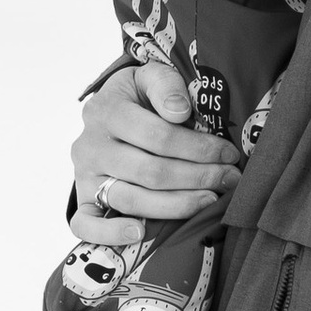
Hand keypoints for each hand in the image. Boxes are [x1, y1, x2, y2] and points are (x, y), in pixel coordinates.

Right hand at [72, 59, 237, 233]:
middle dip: (198, 178)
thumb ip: (166, 85)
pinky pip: (86, 225)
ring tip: (209, 201)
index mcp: (107, 110)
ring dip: (175, 205)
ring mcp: (83, 176)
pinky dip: (112, 233)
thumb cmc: (137, 98)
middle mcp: (90, 145)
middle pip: (150, 171)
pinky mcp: (81, 200)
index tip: (229, 155)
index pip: (159, 136)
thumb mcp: (150, 77)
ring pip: (129, 199)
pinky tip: (142, 232)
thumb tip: (179, 111)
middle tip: (229, 180)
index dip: (199, 149)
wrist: (107, 114)